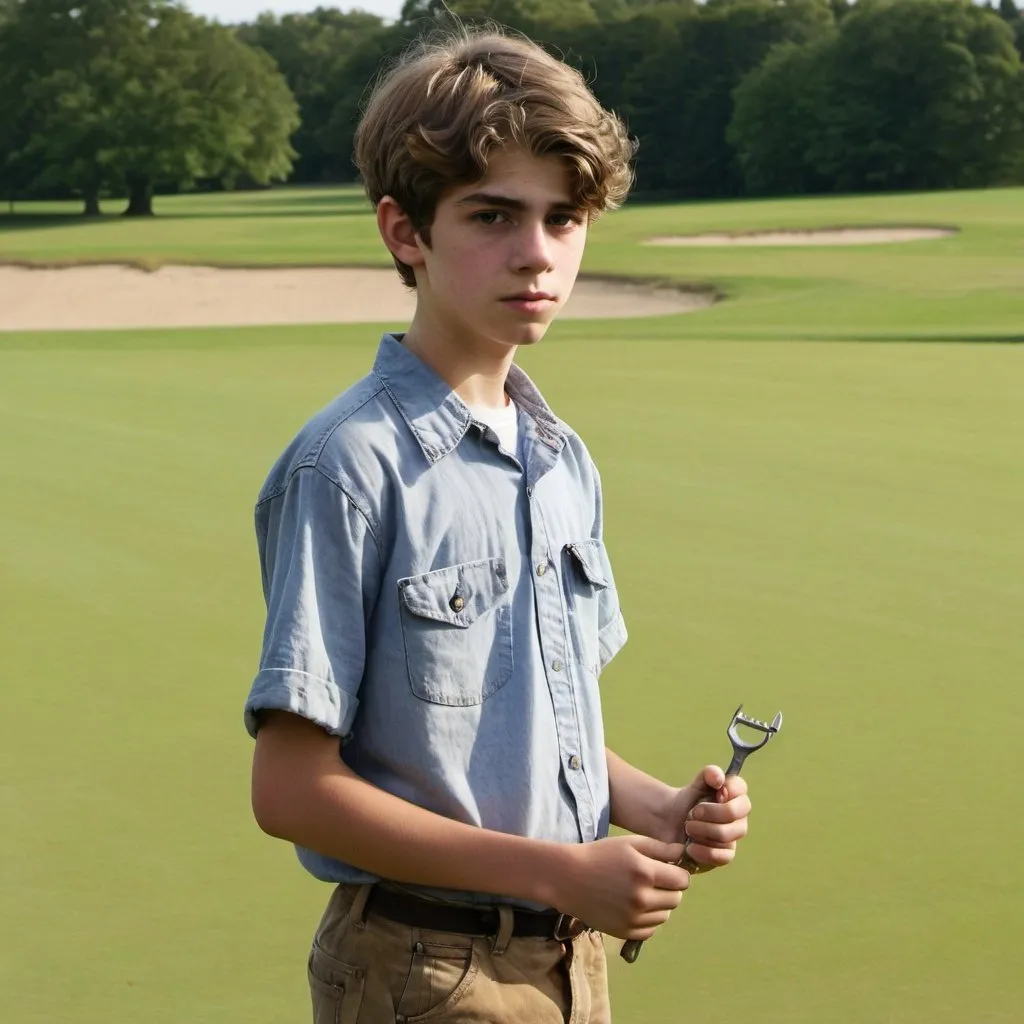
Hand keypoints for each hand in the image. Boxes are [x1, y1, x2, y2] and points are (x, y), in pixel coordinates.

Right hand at [556, 835, 691, 939]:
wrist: (569, 878)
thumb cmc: (600, 855)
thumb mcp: (629, 843)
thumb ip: (660, 848)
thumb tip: (683, 854)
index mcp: (645, 873)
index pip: (683, 880)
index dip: (678, 873)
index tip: (667, 869)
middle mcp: (642, 899)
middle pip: (676, 899)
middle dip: (670, 888)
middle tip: (653, 881)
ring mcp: (633, 918)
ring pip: (665, 915)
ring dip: (659, 904)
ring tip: (641, 893)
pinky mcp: (625, 932)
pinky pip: (651, 929)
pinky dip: (648, 919)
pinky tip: (634, 907)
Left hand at [660, 766, 750, 872]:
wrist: (673, 822)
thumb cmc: (689, 800)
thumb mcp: (696, 783)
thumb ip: (709, 774)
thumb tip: (719, 779)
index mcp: (735, 794)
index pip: (741, 788)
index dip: (728, 789)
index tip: (714, 792)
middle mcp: (739, 816)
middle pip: (735, 813)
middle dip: (710, 812)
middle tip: (692, 813)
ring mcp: (734, 836)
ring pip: (726, 835)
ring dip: (703, 830)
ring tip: (688, 827)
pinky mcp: (725, 855)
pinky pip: (723, 856)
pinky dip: (704, 851)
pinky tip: (690, 847)